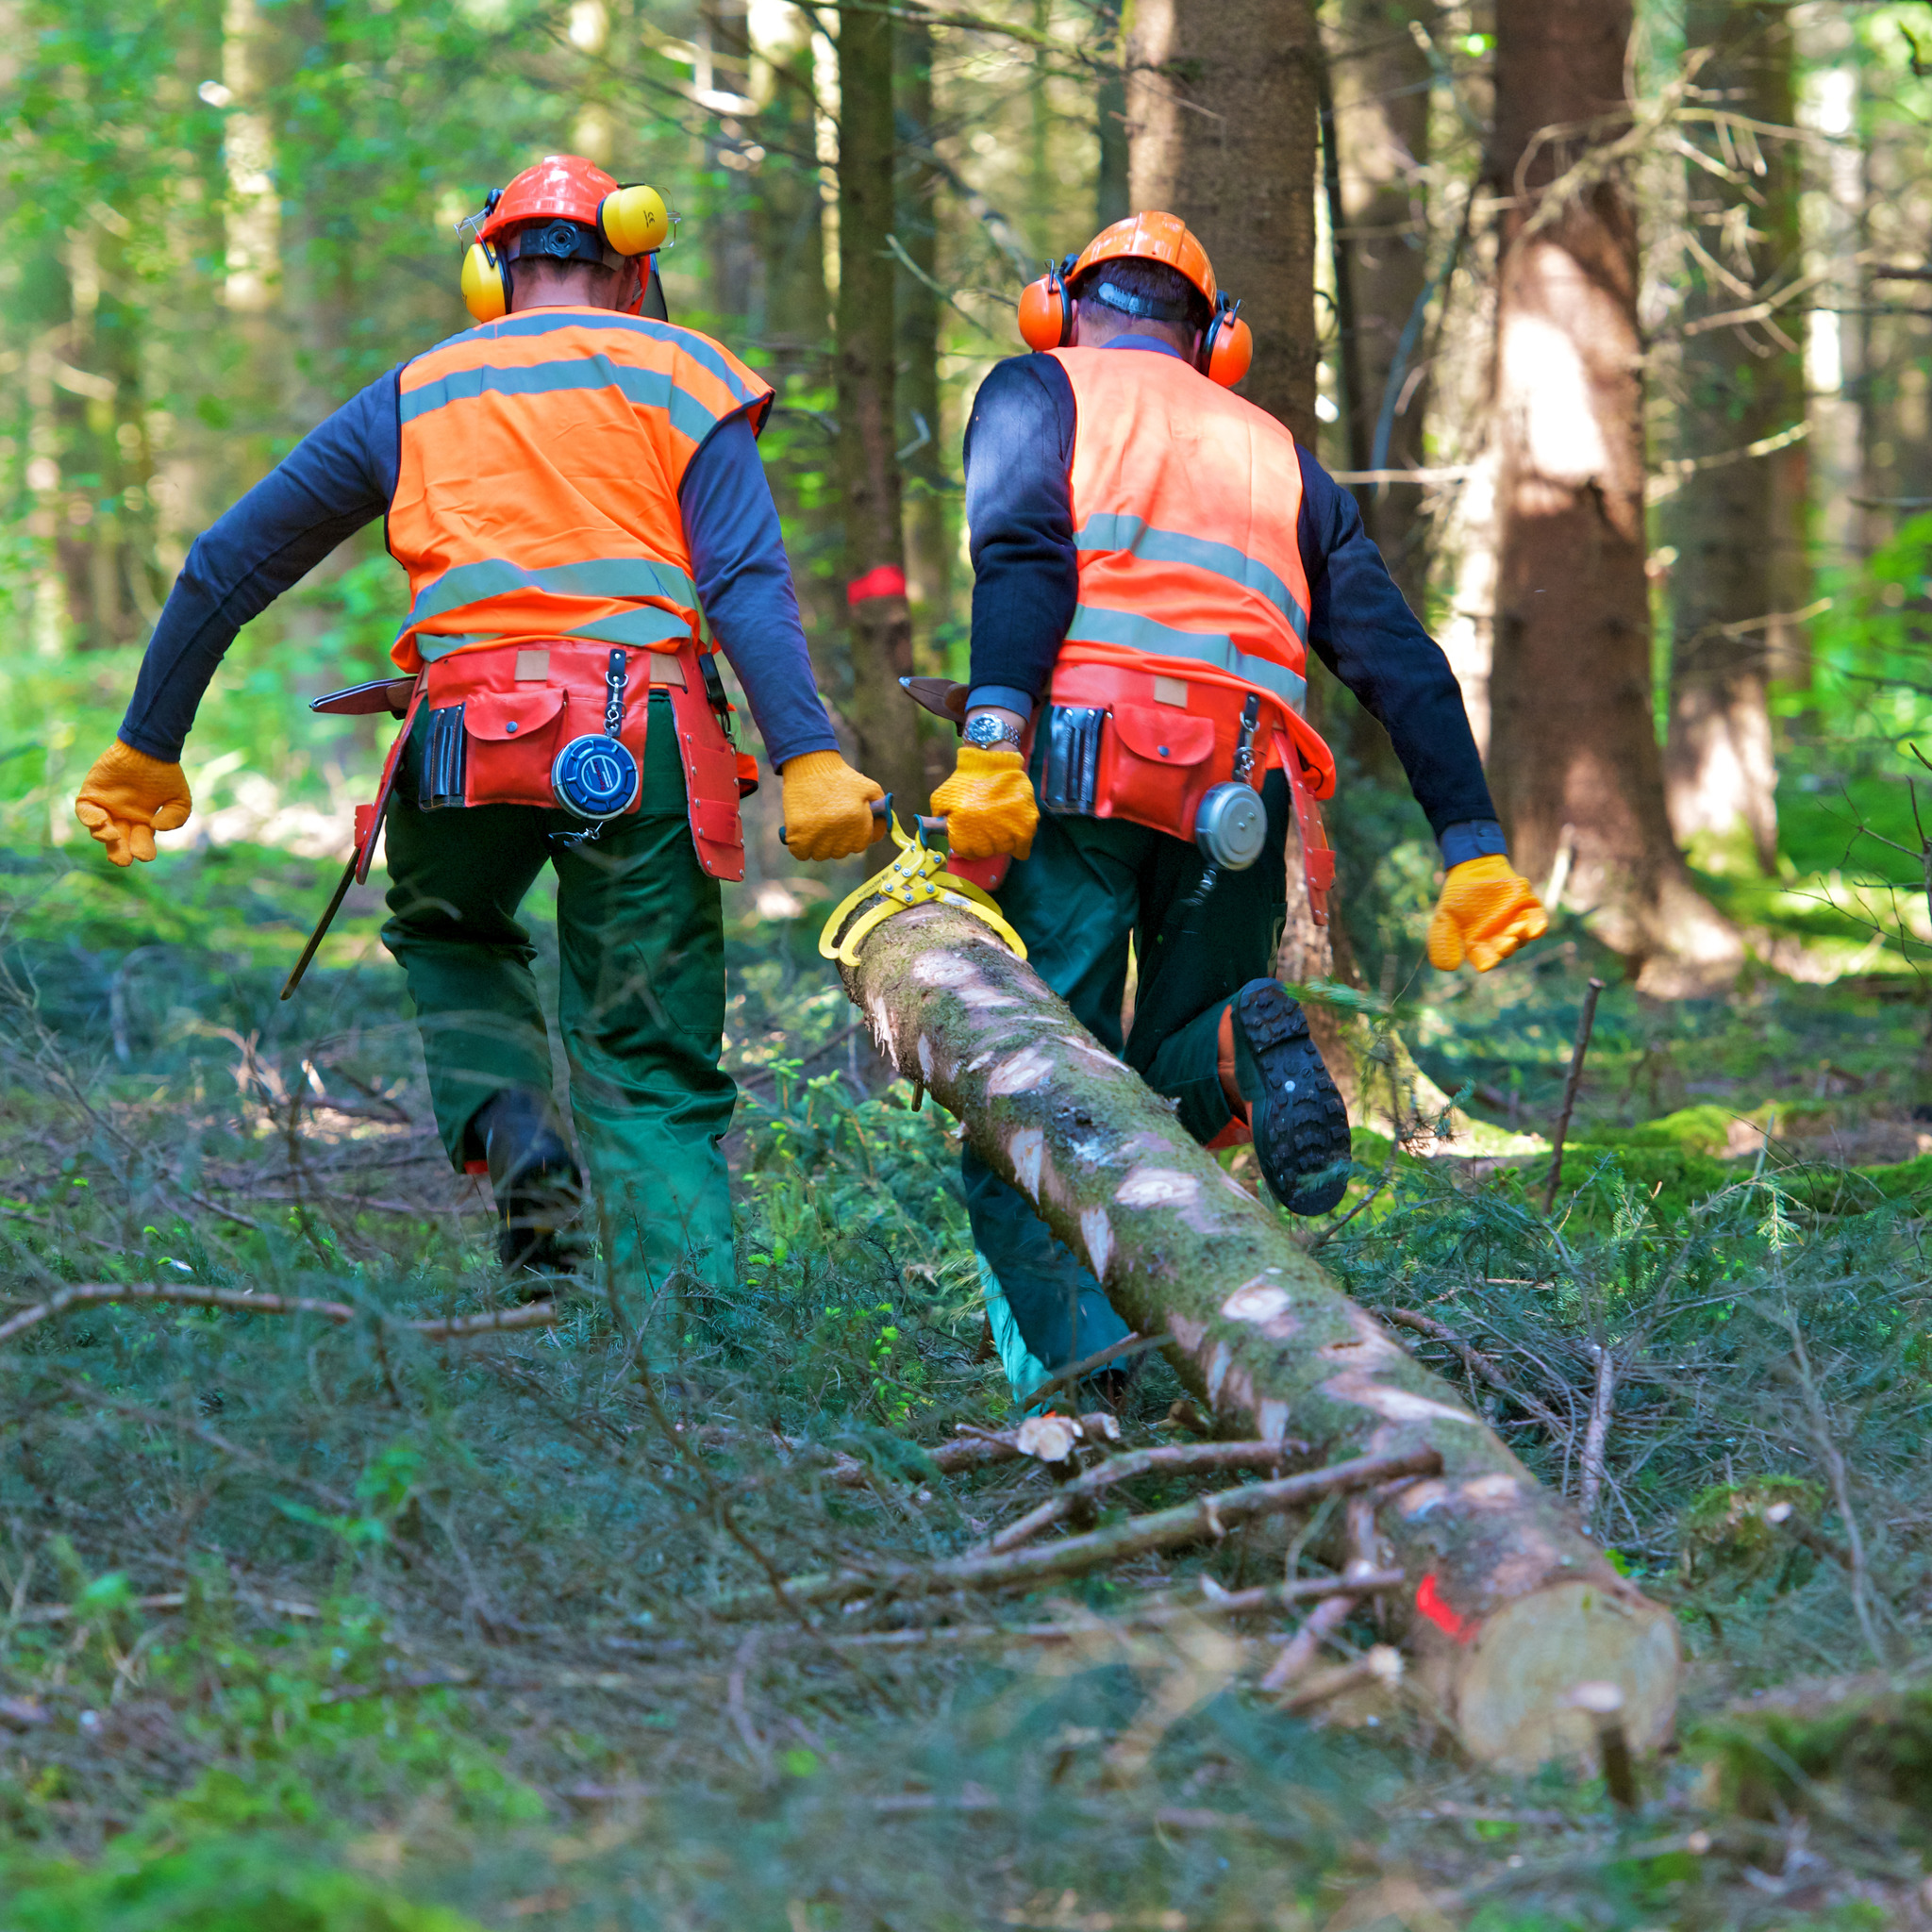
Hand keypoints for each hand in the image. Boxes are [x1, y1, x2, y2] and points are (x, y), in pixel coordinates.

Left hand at [74, 740, 192, 866]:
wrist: (149, 749)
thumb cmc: (166, 773)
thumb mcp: (180, 799)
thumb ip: (176, 817)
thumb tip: (156, 827)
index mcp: (143, 821)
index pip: (140, 842)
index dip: (142, 850)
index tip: (145, 855)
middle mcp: (123, 817)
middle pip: (118, 842)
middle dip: (119, 853)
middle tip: (123, 860)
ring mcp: (106, 806)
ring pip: (99, 830)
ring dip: (104, 837)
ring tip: (113, 836)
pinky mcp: (91, 794)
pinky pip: (84, 811)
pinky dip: (89, 819)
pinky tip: (100, 821)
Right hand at [779, 750, 885, 860]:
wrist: (811, 764)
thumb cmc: (841, 777)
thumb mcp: (870, 788)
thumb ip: (882, 811)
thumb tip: (882, 831)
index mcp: (858, 821)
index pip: (860, 845)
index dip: (854, 836)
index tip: (847, 827)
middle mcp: (839, 831)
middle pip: (841, 852)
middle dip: (837, 840)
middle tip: (830, 823)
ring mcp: (817, 834)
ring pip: (821, 855)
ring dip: (819, 845)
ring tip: (816, 826)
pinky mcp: (797, 833)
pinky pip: (802, 854)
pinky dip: (802, 848)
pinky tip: (803, 834)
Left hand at [932, 743, 1036, 860]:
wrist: (991, 763)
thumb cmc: (965, 782)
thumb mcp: (942, 800)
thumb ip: (939, 821)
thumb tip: (936, 835)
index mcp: (963, 839)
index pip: (968, 852)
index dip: (969, 841)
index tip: (972, 829)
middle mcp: (986, 842)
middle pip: (988, 852)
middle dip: (986, 839)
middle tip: (987, 820)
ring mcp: (1008, 836)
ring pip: (1006, 848)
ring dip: (1003, 838)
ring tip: (1000, 818)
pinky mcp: (1026, 827)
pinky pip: (1023, 848)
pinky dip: (1019, 843)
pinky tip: (1014, 828)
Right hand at [1427, 854, 1547, 971]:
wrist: (1472, 869)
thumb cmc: (1456, 897)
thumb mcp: (1443, 919)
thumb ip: (1443, 942)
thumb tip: (1449, 968)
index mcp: (1479, 945)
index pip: (1484, 959)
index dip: (1486, 962)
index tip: (1485, 964)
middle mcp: (1499, 939)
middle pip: (1506, 949)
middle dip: (1506, 948)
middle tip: (1506, 943)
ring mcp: (1515, 925)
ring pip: (1522, 937)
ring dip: (1521, 936)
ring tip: (1516, 929)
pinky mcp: (1529, 911)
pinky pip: (1538, 922)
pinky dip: (1538, 926)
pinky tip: (1536, 929)